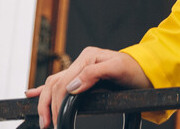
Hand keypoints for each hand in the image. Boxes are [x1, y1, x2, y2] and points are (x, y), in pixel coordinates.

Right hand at [25, 47, 151, 128]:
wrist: (148, 73)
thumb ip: (94, 74)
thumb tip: (72, 87)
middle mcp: (82, 61)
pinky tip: (31, 94)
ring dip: (44, 101)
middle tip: (48, 125)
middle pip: (54, 84)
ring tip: (44, 120)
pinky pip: (58, 82)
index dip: (56, 103)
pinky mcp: (82, 76)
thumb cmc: (136, 71)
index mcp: (88, 57)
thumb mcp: (118, 69)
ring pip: (53, 84)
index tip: (56, 120)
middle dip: (47, 106)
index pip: (62, 82)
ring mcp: (81, 69)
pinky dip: (43, 89)